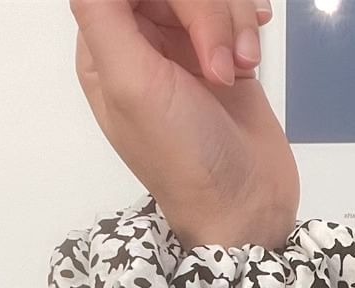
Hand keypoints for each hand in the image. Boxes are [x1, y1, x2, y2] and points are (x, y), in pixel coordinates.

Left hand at [70, 0, 299, 249]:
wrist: (245, 203)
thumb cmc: (183, 158)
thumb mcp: (130, 85)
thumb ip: (104, 15)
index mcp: (106, 49)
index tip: (184, 22)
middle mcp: (143, 43)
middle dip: (205, 12)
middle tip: (217, 67)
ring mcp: (186, 47)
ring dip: (232, 24)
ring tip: (237, 72)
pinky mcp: (225, 54)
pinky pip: (236, 9)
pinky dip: (248, 28)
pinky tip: (250, 60)